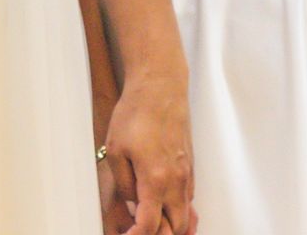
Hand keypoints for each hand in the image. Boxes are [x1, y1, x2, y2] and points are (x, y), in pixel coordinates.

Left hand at [105, 73, 194, 234]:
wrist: (160, 87)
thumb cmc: (138, 112)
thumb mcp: (116, 150)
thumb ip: (123, 184)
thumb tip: (131, 203)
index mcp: (155, 179)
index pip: (149, 226)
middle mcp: (176, 180)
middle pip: (174, 227)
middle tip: (139, 232)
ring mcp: (186, 172)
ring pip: (186, 215)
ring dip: (172, 226)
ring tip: (157, 229)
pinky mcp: (189, 164)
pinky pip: (189, 198)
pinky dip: (181, 211)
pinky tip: (170, 211)